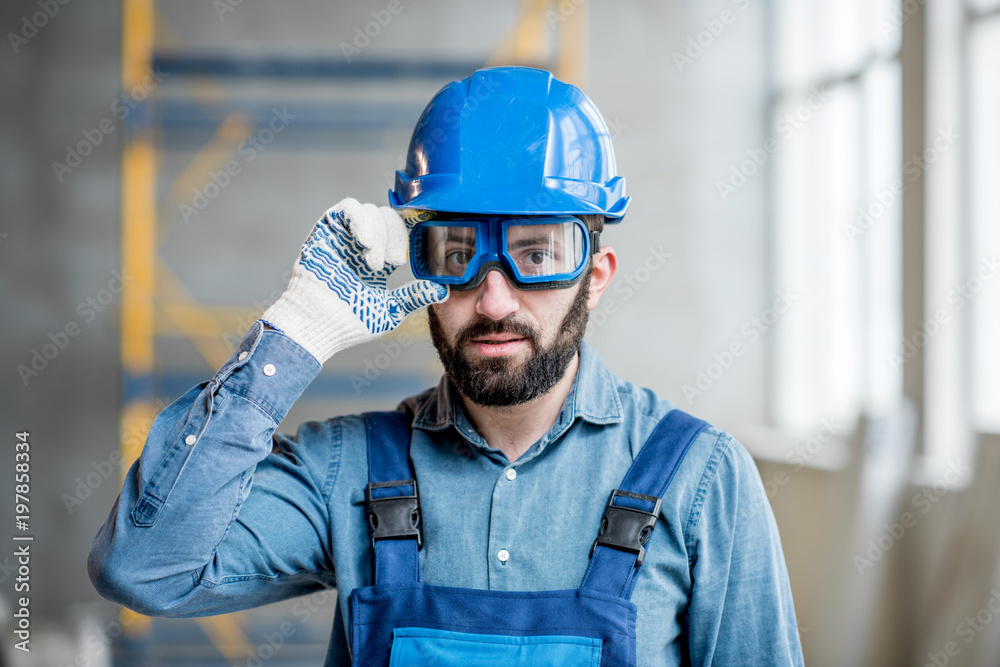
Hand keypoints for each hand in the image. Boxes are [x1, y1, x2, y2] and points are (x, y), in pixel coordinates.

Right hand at [261, 198, 447, 362]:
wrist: (317, 326)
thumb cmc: (349, 324)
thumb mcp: (390, 311)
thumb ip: (414, 297)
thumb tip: (444, 292)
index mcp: (378, 260)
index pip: (401, 233)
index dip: (413, 231)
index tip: (425, 237)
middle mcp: (362, 245)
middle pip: (389, 219)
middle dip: (397, 237)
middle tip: (394, 262)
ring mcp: (344, 236)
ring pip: (372, 212)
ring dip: (380, 233)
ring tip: (374, 262)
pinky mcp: (327, 230)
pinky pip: (348, 208)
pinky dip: (362, 220)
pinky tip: (365, 243)